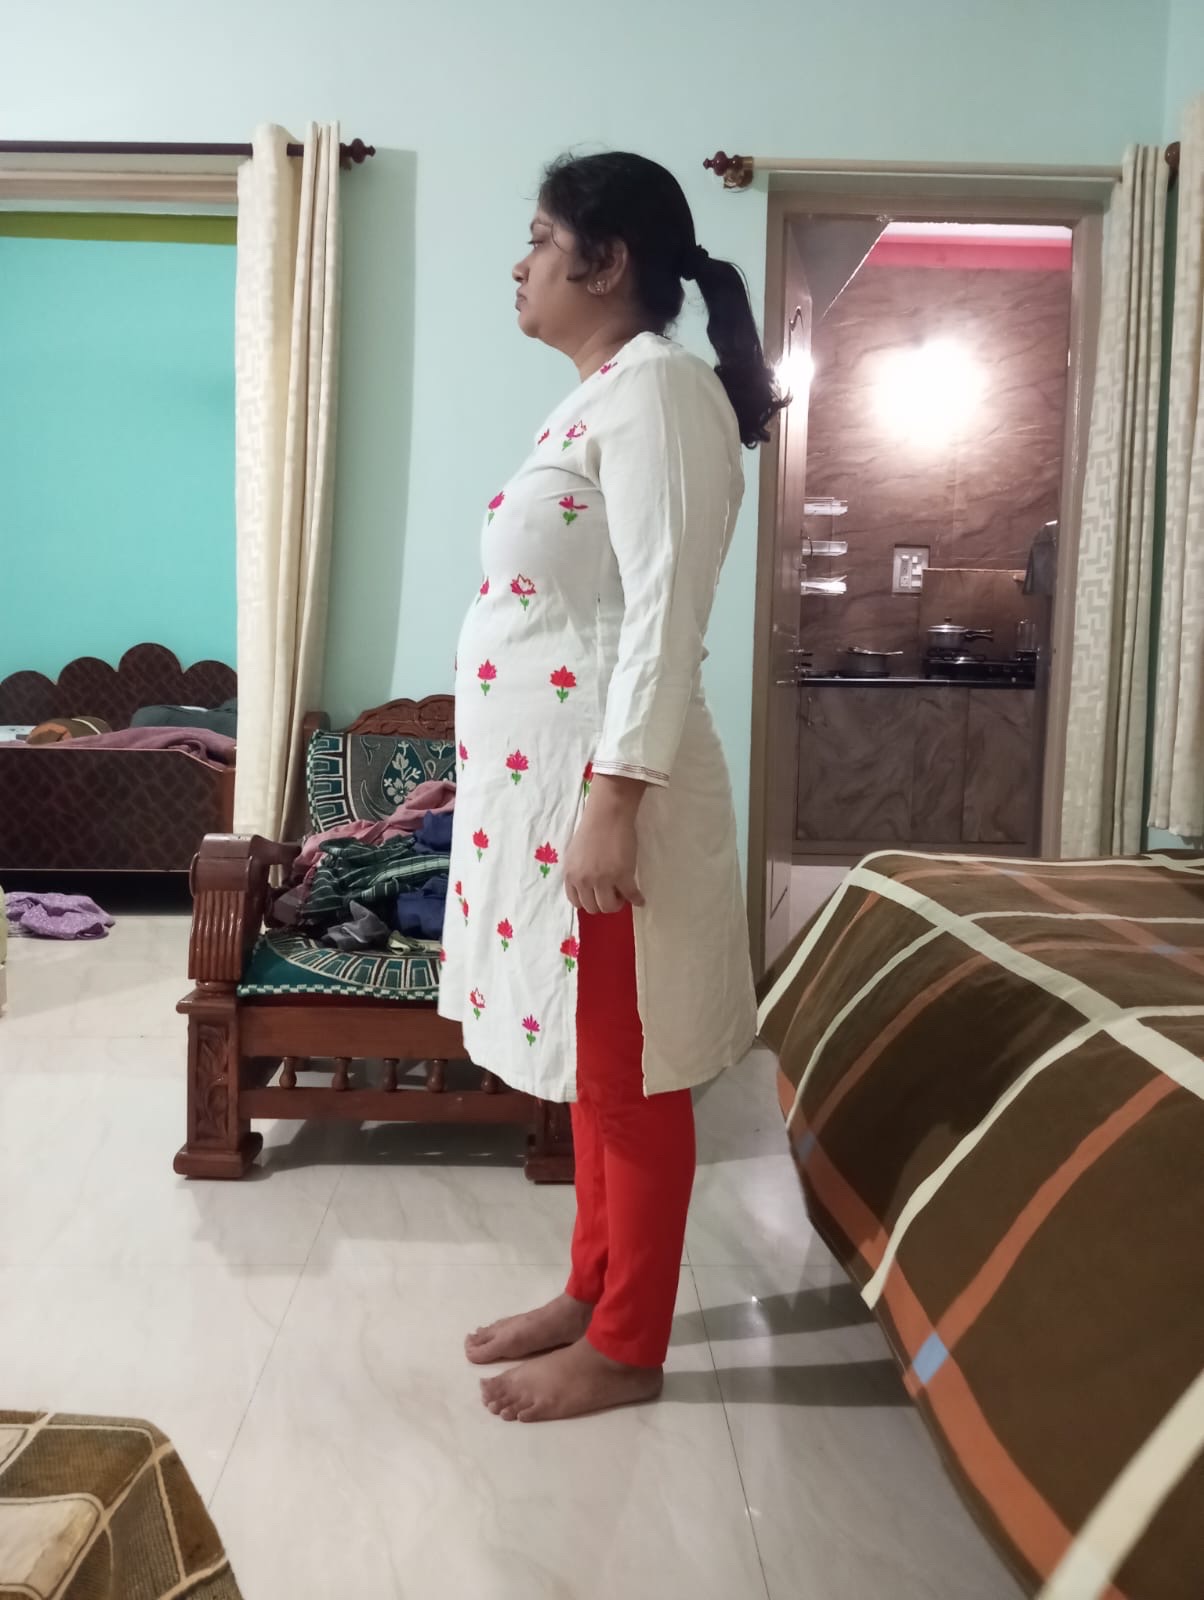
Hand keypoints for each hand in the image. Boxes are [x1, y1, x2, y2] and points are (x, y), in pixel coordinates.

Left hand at [564, 776, 646, 914]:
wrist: (608, 814)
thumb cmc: (592, 828)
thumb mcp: (576, 854)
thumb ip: (579, 871)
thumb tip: (589, 885)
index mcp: (571, 874)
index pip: (576, 901)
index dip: (588, 901)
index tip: (597, 897)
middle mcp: (584, 880)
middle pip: (593, 907)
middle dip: (603, 904)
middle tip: (613, 895)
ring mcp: (603, 880)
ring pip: (609, 906)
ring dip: (618, 904)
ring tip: (624, 895)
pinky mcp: (622, 876)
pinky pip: (631, 896)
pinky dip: (637, 900)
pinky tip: (640, 899)